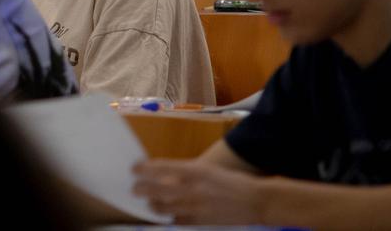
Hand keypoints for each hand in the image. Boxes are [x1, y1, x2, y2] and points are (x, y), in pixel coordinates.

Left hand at [132, 158, 264, 223]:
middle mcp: (192, 188)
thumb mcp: (206, 170)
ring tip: (150, 202)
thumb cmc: (230, 182)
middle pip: (156, 189)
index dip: (143, 169)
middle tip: (134, 188)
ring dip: (153, 204)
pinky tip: (167, 216)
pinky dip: (170, 218)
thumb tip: (162, 174)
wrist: (256, 201)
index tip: (134, 169)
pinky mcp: (201, 222)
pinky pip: (177, 221)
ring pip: (163, 207)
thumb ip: (184, 172)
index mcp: (194, 170)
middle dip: (141, 188)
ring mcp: (196, 207)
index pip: (159, 168)